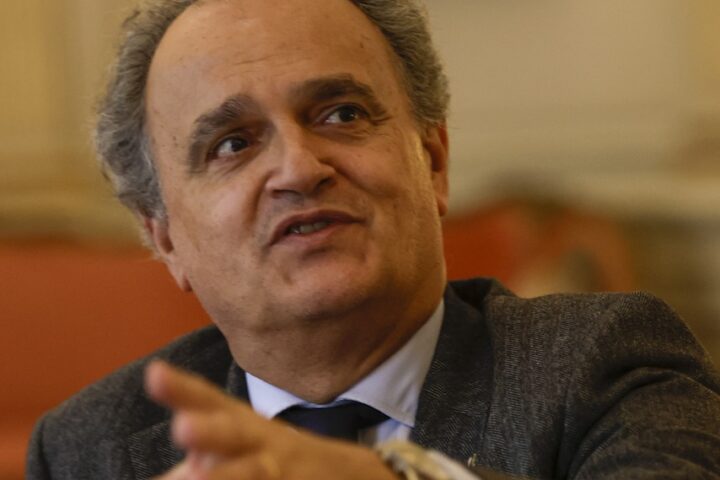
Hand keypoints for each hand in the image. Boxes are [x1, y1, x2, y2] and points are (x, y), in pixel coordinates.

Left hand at [145, 360, 399, 479]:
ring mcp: (282, 471)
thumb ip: (204, 453)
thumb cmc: (280, 459)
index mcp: (245, 426)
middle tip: (181, 428)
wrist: (354, 475)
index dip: (183, 389)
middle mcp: (264, 445)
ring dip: (225, 477)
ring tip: (192, 477)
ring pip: (254, 474)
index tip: (154, 373)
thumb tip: (173, 471)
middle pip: (236, 432)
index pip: (211, 401)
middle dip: (209, 430)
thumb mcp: (247, 444)